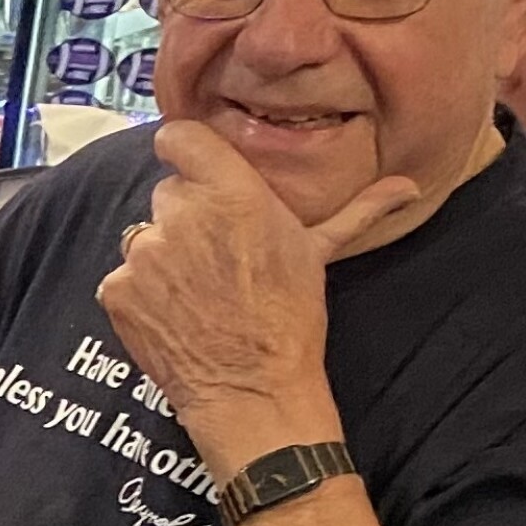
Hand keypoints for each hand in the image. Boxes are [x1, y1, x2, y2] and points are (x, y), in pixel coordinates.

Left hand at [98, 121, 416, 474]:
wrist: (252, 389)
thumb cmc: (290, 318)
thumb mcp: (320, 254)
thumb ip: (358, 210)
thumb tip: (409, 185)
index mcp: (232, 193)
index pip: (179, 136)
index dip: (184, 149)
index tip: (192, 165)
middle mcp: (182, 213)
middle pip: (168, 192)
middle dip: (186, 217)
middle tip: (217, 257)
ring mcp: (143, 252)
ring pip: (143, 236)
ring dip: (163, 257)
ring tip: (198, 292)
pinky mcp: (116, 289)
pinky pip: (122, 277)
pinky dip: (141, 294)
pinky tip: (173, 315)